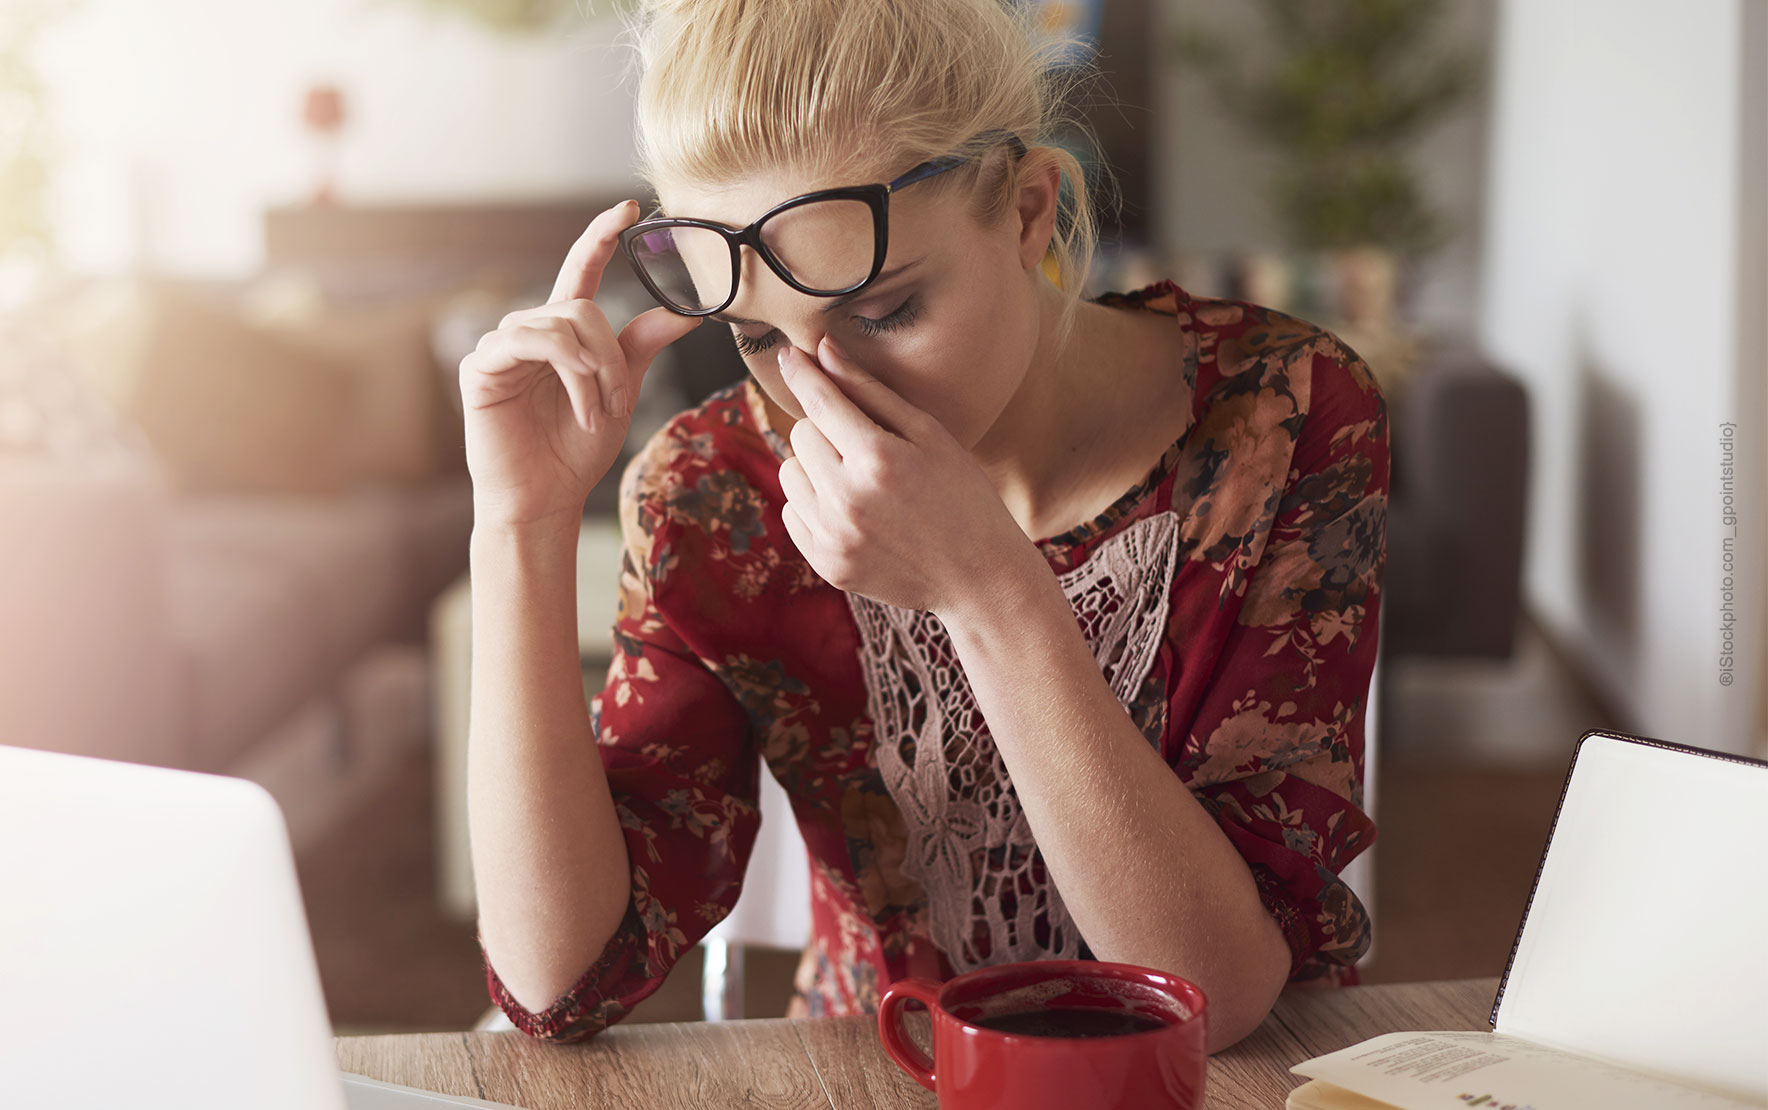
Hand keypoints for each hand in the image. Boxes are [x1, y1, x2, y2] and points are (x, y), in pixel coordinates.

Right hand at [459, 200, 702, 528]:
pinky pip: (530, 342)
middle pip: (583, 307)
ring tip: (598, 412)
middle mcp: (529, 331)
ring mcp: (501, 345)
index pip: (582, 271)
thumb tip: (684, 313)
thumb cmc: (575, 451)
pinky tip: (579, 409)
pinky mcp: (480, 366)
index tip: (628, 208)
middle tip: (620, 400)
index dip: (601, 237)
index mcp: (562, 333)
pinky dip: (569, 374)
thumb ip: (641, 349)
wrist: (545, 499)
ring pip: (562, 323)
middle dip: (612, 355)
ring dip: (594, 370)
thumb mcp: (620, 393)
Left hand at [774, 335, 1043, 616]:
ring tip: (859, 481)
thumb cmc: (963, 495)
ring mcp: (834, 536)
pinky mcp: (826, 563)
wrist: (979, 577)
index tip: (790, 354)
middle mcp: (847, 498)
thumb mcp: (929, 434)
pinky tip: (854, 511)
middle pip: (801, 434)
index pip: (820, 401)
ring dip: (815, 467)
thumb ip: (871, 391)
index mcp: (878, 458)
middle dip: (826, 430)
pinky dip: (814, 504)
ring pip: (790, 473)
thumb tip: (823, 350)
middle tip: (866, 446)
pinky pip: (792, 512)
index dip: (802, 372)